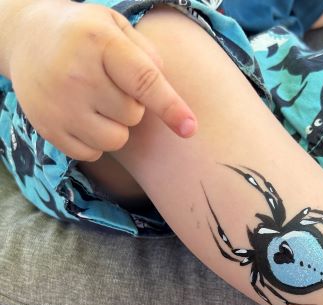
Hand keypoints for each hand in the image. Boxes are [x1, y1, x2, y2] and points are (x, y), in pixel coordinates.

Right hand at [8, 0, 196, 160]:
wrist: (27, 39)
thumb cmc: (86, 36)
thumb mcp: (116, 27)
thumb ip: (147, 54)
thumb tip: (165, 92)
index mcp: (100, 43)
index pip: (143, 80)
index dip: (170, 106)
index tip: (190, 128)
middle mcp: (76, 74)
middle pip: (133, 115)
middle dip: (131, 105)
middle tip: (110, 85)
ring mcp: (59, 105)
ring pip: (115, 140)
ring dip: (115, 127)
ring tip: (96, 102)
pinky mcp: (49, 129)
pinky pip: (93, 154)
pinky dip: (94, 141)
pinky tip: (81, 116)